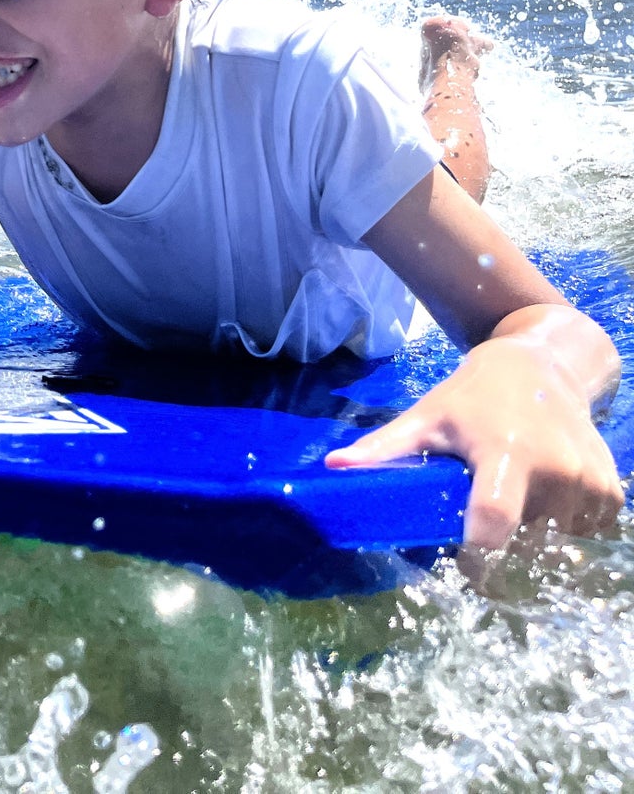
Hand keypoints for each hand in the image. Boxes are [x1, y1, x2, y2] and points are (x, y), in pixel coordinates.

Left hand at [326, 331, 623, 550]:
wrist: (544, 366)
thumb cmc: (473, 396)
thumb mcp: (427, 417)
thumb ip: (385, 447)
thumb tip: (333, 467)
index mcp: (507, 453)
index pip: (494, 519)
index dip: (479, 557)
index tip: (465, 574)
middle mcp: (558, 470)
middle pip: (526, 540)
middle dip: (502, 546)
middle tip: (481, 520)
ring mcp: (591, 481)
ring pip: (557, 542)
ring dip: (533, 536)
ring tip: (514, 498)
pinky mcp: (611, 489)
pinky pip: (586, 532)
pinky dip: (564, 529)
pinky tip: (544, 500)